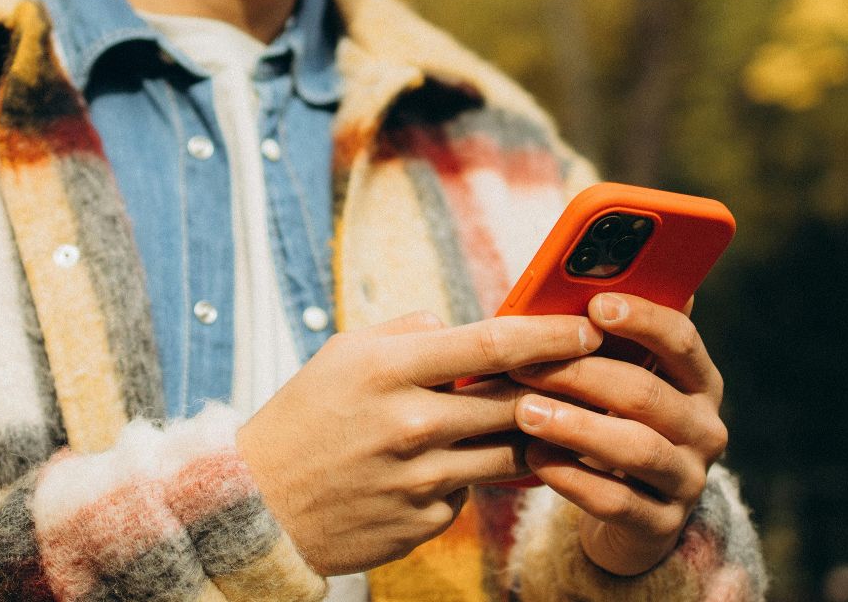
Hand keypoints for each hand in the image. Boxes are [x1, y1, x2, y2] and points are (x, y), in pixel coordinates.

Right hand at [237, 310, 601, 575]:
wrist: (258, 505)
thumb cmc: (304, 417)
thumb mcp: (344, 354)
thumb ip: (409, 332)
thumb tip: (462, 326)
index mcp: (390, 369)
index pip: (494, 344)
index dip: (551, 336)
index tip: (588, 329)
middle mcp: (410, 423)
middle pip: (517, 402)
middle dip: (561, 388)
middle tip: (590, 376)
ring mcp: (420, 479)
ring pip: (510, 454)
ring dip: (530, 436)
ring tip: (538, 421)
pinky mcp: (424, 522)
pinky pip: (472, 493)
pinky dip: (471, 477)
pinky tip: (451, 468)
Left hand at [508, 294, 727, 576]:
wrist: (629, 513)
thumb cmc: (612, 423)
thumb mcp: (618, 381)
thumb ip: (603, 341)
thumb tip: (574, 278)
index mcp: (698, 381)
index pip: (681, 340)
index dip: (642, 319)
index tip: (596, 304)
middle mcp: (704, 428)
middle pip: (646, 394)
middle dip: (581, 375)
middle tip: (525, 365)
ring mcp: (688, 479)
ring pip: (635, 448)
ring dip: (574, 426)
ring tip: (524, 412)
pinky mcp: (662, 525)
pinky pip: (616, 501)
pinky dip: (572, 477)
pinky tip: (536, 457)